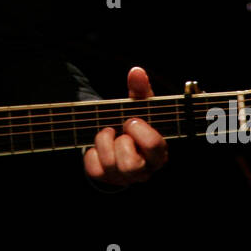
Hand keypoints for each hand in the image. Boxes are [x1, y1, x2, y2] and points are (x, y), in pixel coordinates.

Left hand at [83, 66, 166, 185]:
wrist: (121, 139)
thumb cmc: (136, 123)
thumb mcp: (141, 106)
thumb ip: (140, 89)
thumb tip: (136, 72)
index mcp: (159, 153)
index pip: (154, 146)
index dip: (139, 130)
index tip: (131, 120)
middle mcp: (145, 170)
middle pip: (131, 166)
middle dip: (120, 143)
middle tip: (120, 132)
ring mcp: (124, 177)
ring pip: (110, 166)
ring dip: (104, 142)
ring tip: (109, 133)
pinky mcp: (105, 179)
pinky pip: (93, 169)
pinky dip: (91, 153)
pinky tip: (99, 146)